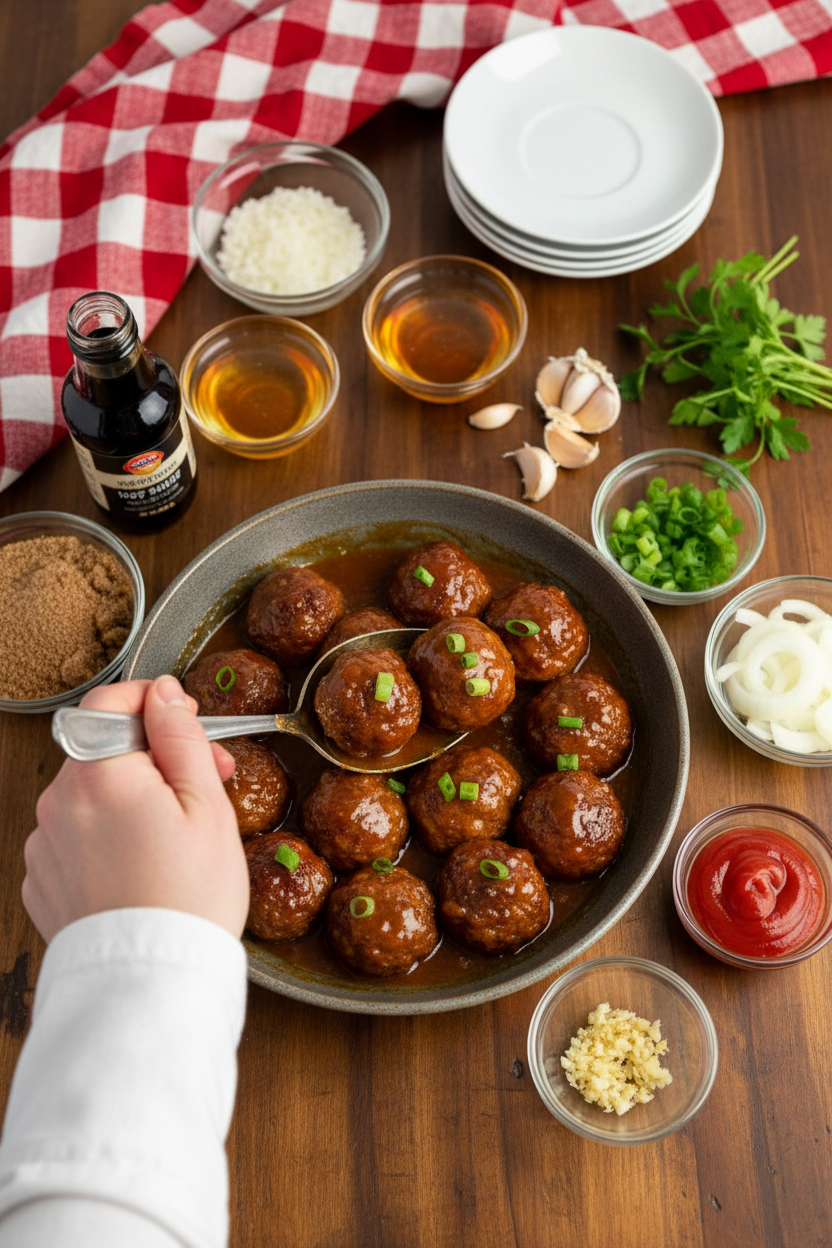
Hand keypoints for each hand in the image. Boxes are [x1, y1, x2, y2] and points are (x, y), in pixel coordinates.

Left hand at [23, 676, 248, 941]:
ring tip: (178, 836)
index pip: (107, 702)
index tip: (184, 718)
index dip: (150, 701)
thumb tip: (164, 695)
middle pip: (103, 750)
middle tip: (207, 781)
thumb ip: (180, 738)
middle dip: (153, 756)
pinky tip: (146, 865)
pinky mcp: (44, 882)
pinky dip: (109, 838)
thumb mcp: (206, 805)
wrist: (150, 984)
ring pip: (92, 795)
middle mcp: (57, 804)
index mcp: (97, 775)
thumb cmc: (188, 897)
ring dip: (132, 798)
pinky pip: (77, 838)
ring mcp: (45, 845)